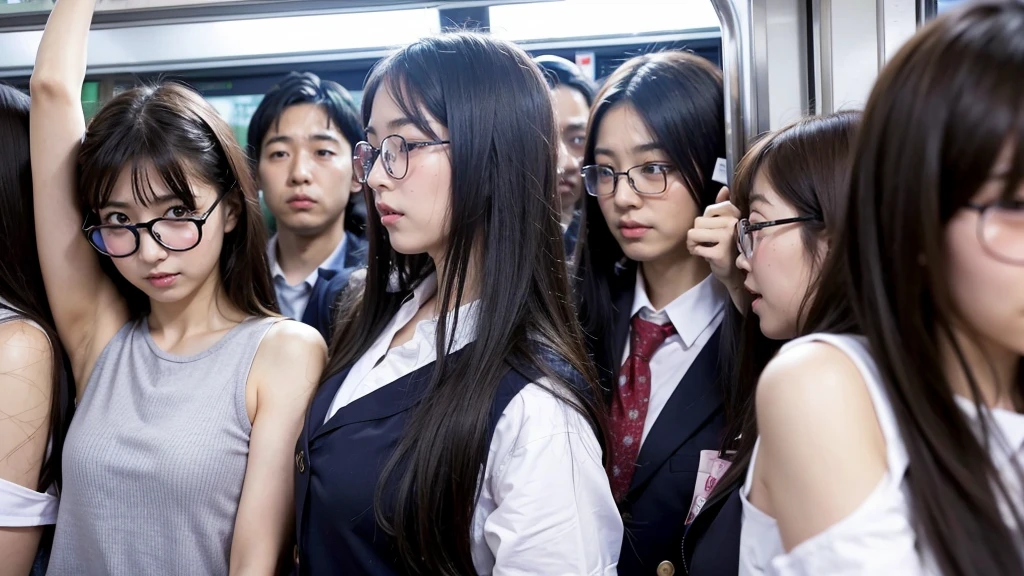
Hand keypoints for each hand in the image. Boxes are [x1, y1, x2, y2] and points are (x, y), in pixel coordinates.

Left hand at [687, 187, 747, 311]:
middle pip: (698, 221)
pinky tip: (706, 256)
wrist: (736, 272)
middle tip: (703, 242)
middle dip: (695, 233)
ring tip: (702, 248)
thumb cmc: (728, 247)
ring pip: (693, 233)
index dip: (704, 221)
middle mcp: (733, 223)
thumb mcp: (726, 226)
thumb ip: (723, 207)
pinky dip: (696, 252)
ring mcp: (727, 238)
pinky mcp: (720, 253)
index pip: (709, 209)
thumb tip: (724, 189)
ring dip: (693, 243)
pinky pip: (696, 248)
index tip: (711, 230)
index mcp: (735, 215)